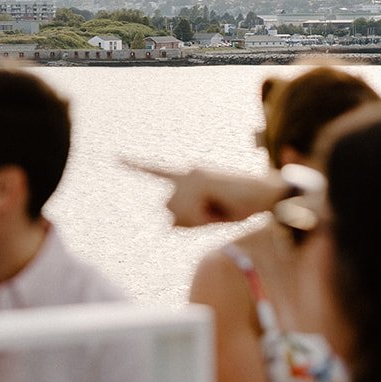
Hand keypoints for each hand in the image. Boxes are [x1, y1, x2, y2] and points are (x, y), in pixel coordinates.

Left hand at [122, 158, 283, 226]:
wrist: (265, 195)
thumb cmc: (239, 206)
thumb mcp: (208, 217)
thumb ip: (186, 220)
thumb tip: (167, 224)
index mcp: (187, 176)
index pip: (155, 170)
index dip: (135, 165)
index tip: (115, 157)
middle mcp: (186, 173)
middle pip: (168, 210)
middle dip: (189, 219)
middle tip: (215, 211)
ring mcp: (192, 176)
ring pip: (178, 213)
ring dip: (198, 219)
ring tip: (220, 208)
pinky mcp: (201, 182)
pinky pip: (192, 213)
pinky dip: (204, 218)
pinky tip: (220, 208)